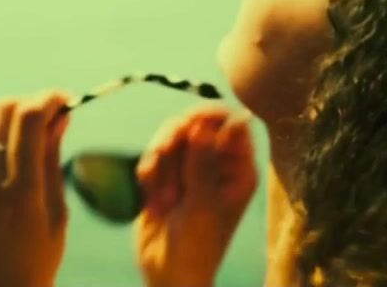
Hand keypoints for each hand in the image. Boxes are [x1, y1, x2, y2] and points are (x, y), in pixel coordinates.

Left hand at [0, 92, 70, 286]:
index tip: (65, 99)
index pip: (29, 120)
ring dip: (9, 110)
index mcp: (23, 195)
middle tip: (51, 112)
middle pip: (3, 111)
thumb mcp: (57, 216)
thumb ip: (53, 162)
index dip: (49, 98)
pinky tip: (8, 139)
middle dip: (31, 101)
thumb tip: (60, 117)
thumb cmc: (36, 262)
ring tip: (30, 126)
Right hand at [134, 107, 257, 286]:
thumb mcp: (204, 204)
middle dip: (175, 138)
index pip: (231, 124)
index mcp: (238, 169)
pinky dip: (148, 174)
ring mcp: (187, 169)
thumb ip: (202, 161)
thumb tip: (206, 122)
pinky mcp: (163, 176)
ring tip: (163, 195)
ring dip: (160, 161)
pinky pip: (152, 157)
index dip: (209, 116)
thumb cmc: (198, 246)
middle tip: (162, 151)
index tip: (189, 122)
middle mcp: (214, 164)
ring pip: (169, 138)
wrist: (167, 273)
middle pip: (194, 124)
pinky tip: (152, 199)